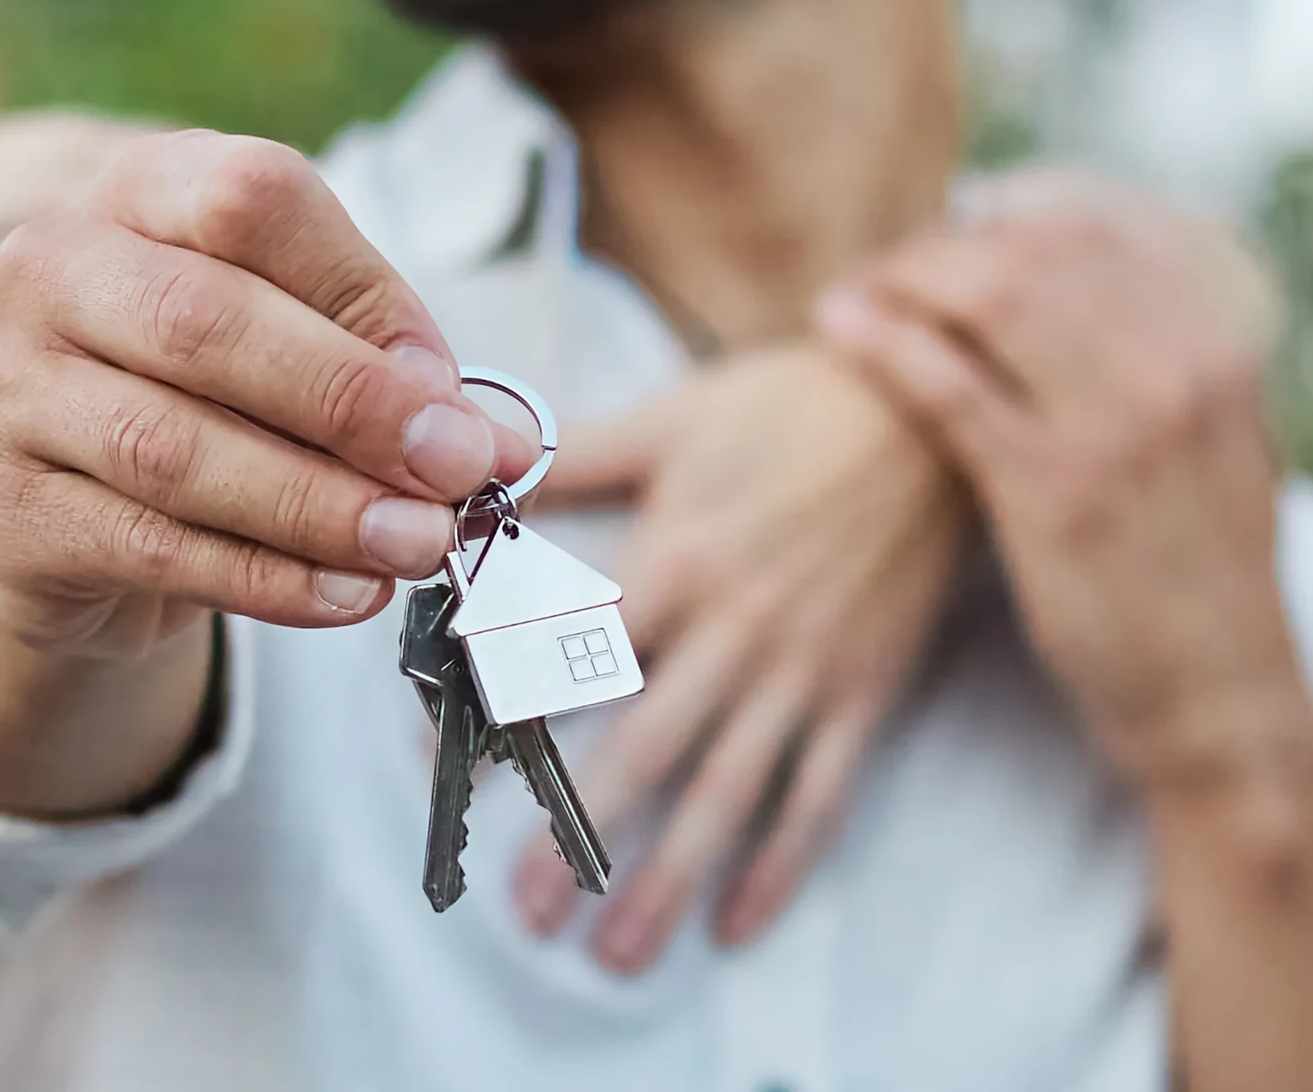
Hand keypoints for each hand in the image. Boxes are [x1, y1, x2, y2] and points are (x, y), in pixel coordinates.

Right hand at [0, 130, 535, 659]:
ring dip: (316, 505)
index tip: (448, 391)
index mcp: (139, 190)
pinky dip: (266, 578)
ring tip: (417, 545)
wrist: (82, 518)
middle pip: (202, 320)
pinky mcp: (12, 513)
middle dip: (347, 403)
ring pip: (171, 447)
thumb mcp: (302, 350)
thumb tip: (493, 444)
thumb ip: (391, 376)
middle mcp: (53, 270)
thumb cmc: (217, 400)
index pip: (251, 201)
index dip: (360, 294)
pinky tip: (347, 594)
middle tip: (451, 473)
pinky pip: (150, 546)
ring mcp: (13, 390)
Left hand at [511, 345, 965, 970]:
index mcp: (676, 560)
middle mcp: (736, 629)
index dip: (501, 707)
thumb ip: (566, 461)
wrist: (930, 414)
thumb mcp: (667, 423)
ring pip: (729, 796)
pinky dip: (781, 868)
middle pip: (644, 749)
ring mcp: (805, 672)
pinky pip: (821, 798)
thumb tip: (466, 475)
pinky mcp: (864, 695)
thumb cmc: (780, 412)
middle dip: (578, 836)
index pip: (569, 652)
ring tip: (613, 955)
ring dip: (668, 881)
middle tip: (522, 910)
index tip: (437, 762)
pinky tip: (736, 928)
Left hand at [817, 176, 1296, 790]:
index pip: (1098, 220)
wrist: (1219, 689)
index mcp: (1220, 339)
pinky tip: (836, 329)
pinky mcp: (1054, 490)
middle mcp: (1178, 365)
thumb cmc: (1191, 558)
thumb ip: (1150, 343)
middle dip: (938, 245)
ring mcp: (1120, 425)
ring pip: (986, 294)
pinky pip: (948, 381)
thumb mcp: (1207, 429)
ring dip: (900, 280)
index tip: (953, 219)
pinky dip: (882, 341)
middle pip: (1030, 246)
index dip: (1008, 208)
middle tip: (882, 267)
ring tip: (850, 295)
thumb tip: (1053, 261)